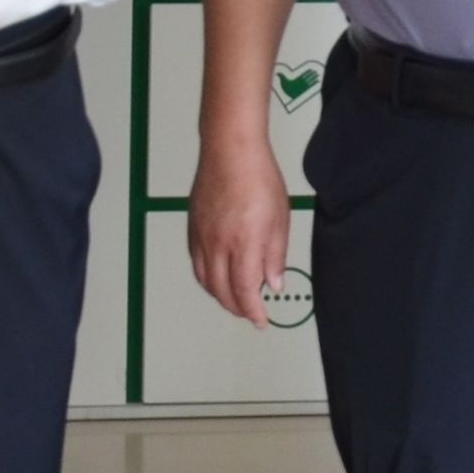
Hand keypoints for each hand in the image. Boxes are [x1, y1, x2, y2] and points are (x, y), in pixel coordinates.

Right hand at [187, 140, 294, 327]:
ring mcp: (202, 237)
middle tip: (251, 313)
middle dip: (237, 308)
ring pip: (205, 280)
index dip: (253, 312)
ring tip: (235, 298)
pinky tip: (217, 276)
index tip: (261, 321)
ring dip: (220, 295)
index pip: (246, 291)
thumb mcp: (280, 219)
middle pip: (222, 291)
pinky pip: (196, 263)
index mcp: (244, 243)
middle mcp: (218, 244)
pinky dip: (206, 278)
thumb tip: (273, 283)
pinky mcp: (193, 228)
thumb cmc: (258, 177)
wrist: (230, 151)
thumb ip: (275, 256)